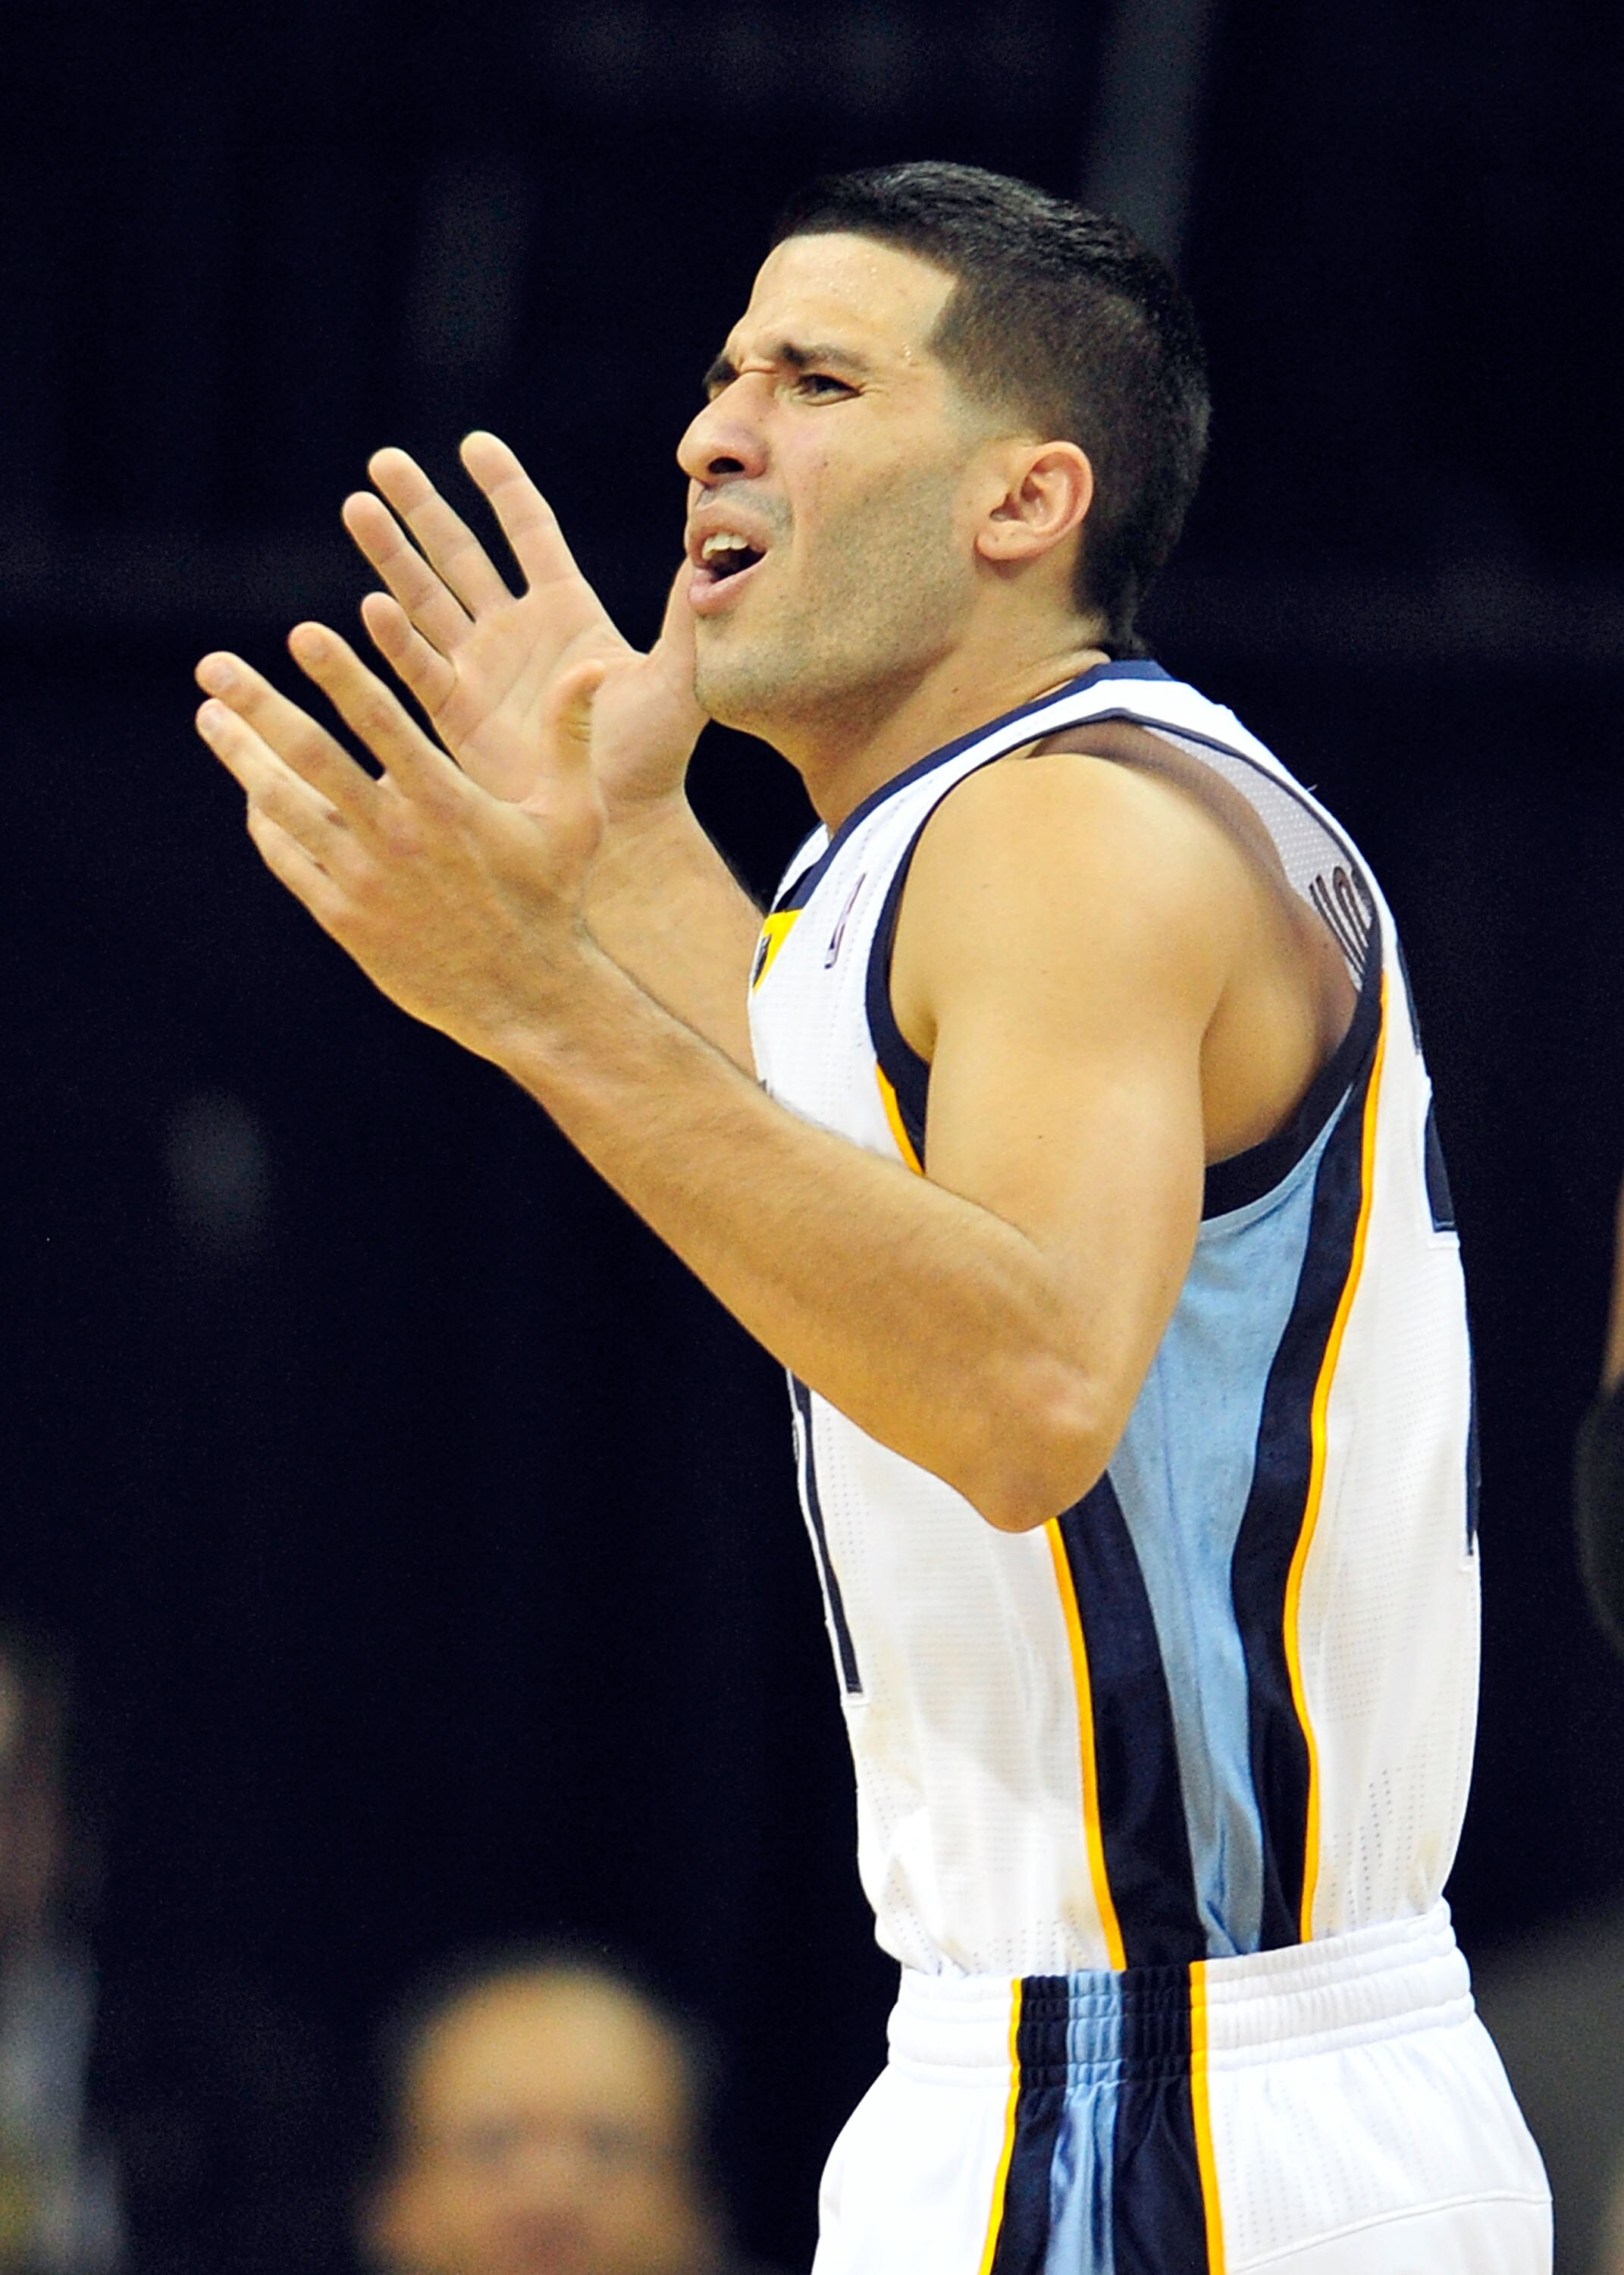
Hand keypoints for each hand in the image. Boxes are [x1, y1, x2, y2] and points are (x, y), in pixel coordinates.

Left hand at [194, 624, 605, 1056]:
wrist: (525, 998)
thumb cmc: (553, 899)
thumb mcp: (573, 816)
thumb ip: (569, 737)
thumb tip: (592, 665)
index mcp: (448, 804)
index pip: (382, 724)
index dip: (340, 675)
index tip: (301, 633)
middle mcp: (397, 838)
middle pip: (311, 757)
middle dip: (258, 706)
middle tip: (212, 667)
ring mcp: (363, 880)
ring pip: (284, 806)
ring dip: (241, 757)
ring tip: (210, 717)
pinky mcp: (344, 918)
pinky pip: (289, 859)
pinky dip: (265, 821)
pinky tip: (250, 790)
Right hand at [344, 432, 704, 821]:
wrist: (619, 822)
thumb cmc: (655, 754)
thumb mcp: (676, 678)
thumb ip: (684, 617)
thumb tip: (706, 547)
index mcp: (567, 608)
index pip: (529, 531)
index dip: (502, 488)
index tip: (472, 445)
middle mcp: (516, 629)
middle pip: (459, 552)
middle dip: (421, 507)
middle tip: (383, 462)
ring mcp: (481, 667)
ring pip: (425, 596)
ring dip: (391, 555)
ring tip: (357, 508)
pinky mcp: (457, 711)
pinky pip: (420, 664)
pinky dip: (395, 637)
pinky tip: (370, 606)